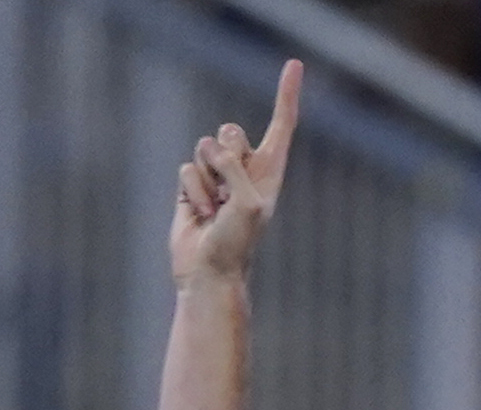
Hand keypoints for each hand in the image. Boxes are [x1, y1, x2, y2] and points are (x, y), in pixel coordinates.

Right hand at [168, 59, 303, 291]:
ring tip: (214, 211)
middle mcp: (245, 169)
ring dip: (207, 181)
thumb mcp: (247, 201)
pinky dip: (191, 192)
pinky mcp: (193, 186)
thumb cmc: (237, 243)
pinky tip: (200, 214)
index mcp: (271, 170)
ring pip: (204, 149)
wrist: (209, 273)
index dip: (287, 94)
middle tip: (228, 192)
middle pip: (230, 131)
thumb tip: (211, 150)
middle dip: (225, 155)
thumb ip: (234, 167)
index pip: (282, 124)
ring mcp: (218, 176)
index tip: (294, 65)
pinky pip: (186, 168)